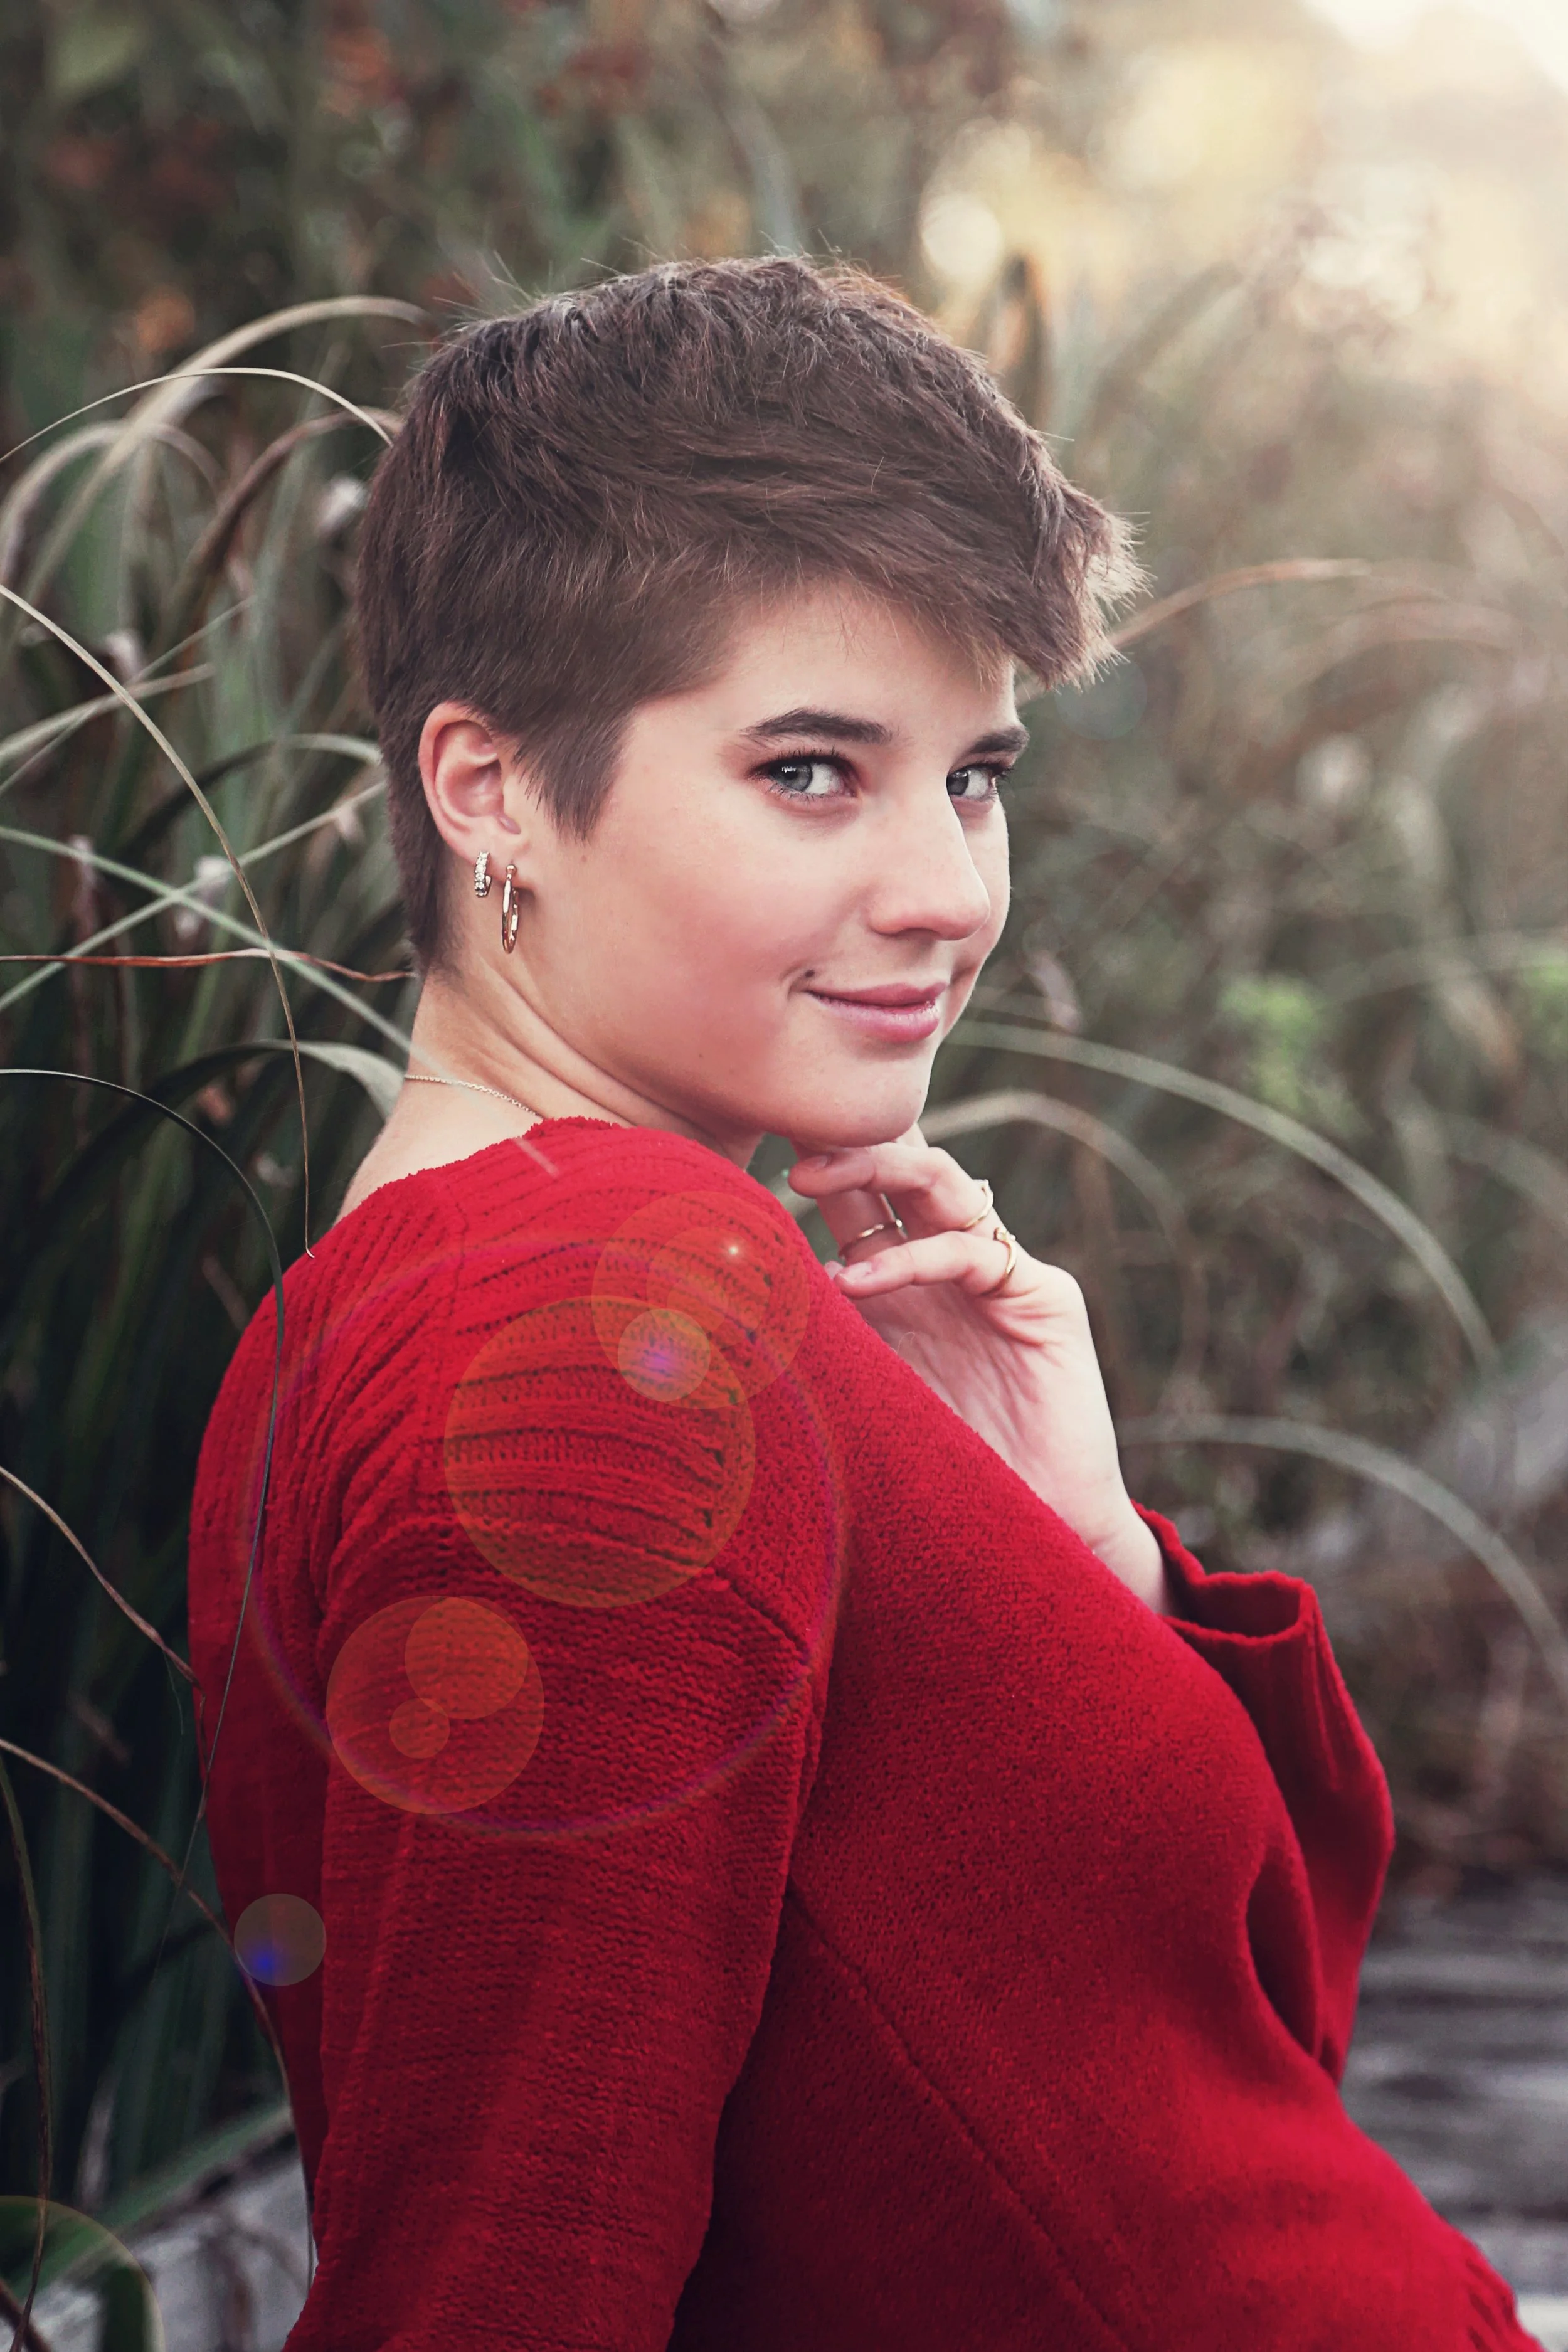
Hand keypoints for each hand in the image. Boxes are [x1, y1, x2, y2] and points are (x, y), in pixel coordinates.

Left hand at [788, 1129, 1168, 1613]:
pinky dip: (910, 1259)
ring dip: (874, 1167)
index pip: (860, 1199)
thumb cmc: (932, 1475)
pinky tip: (854, 1281)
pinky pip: (974, 1252)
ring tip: (805, 1177)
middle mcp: (949, 1267)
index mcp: (903, 1283)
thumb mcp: (853, 1391)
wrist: (1026, 1530)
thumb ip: (812, 1343)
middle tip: (784, 1132)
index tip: (746, 1150)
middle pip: (900, 1171)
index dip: (816, 1165)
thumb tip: (711, 1305)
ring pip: (941, 1182)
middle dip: (844, 1142)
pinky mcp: (1043, 1298)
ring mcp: (999, 1276)